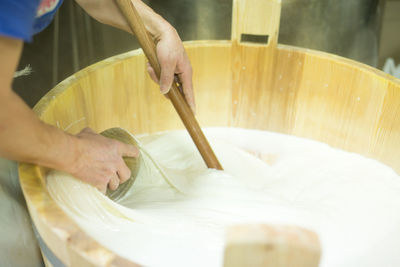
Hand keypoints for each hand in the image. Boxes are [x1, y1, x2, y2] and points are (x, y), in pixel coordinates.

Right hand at [67, 128, 138, 193]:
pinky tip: (97, 189)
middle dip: (123, 177)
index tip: (135, 156)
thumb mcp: (90, 133)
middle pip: (127, 174)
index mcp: (116, 147)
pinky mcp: (100, 182)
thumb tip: (90, 134)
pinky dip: (101, 190)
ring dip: (111, 184)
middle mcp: (116, 161)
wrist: (71, 154)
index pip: (132, 151)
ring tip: (106, 183)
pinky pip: (104, 190)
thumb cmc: (79, 141)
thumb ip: (96, 136)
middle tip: (118, 177)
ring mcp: (109, 173)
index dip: (134, 154)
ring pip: (116, 184)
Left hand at [75, 0, 195, 111]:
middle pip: (172, 89)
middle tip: (155, 72)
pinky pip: (158, 75)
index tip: (192, 114)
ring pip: (162, 82)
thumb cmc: (167, 46)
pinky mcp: (165, 68)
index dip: (190, 103)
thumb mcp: (166, 63)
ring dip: (154, 75)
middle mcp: (180, 73)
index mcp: (186, 73)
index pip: (189, 92)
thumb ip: (166, 79)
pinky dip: (152, 70)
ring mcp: (173, 71)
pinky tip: (151, 62)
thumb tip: (165, 92)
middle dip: (161, 83)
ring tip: (152, 65)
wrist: (160, 33)